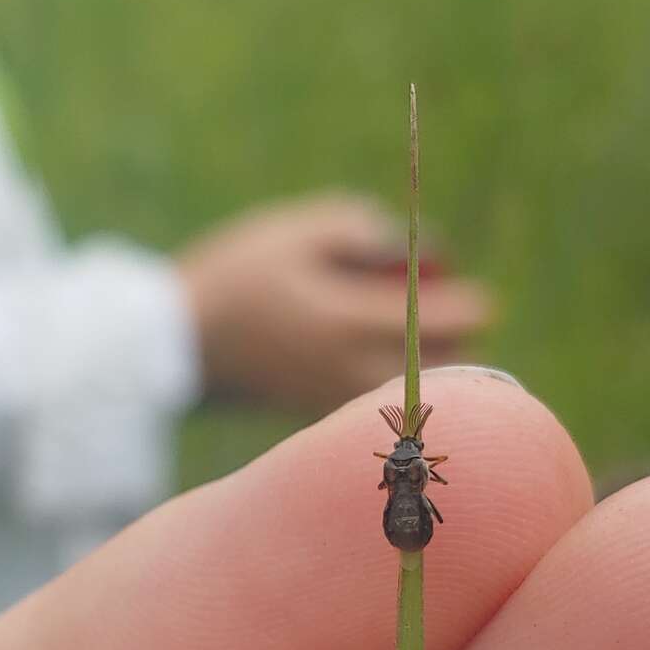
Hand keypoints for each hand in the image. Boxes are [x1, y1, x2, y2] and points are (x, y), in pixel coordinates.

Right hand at [178, 195, 492, 409]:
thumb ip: (362, 231)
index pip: (444, 322)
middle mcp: (351, 369)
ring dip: (431, 374)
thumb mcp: (295, 232)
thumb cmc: (234, 276)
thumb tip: (419, 247)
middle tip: (457, 322)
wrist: (170, 344)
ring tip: (424, 347)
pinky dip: (397, 394)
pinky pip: (381, 413)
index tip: (478, 296)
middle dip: (458, 347)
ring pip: (415, 399)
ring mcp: (337, 400)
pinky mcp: (320, 417)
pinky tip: (384, 370)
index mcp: (349, 320)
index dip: (471, 306)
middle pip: (443, 371)